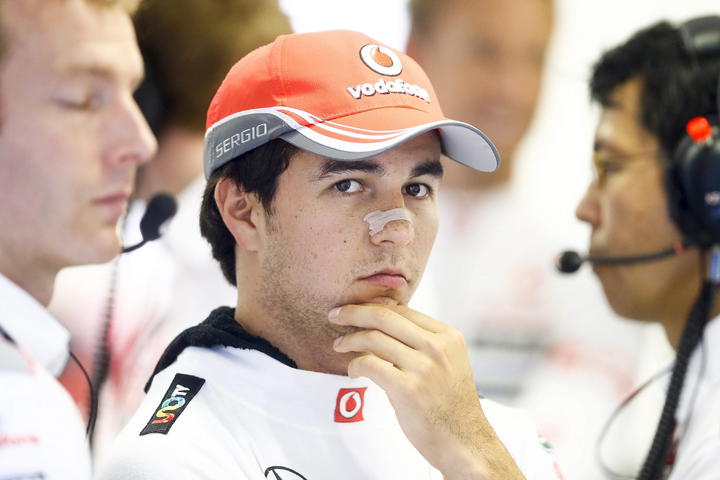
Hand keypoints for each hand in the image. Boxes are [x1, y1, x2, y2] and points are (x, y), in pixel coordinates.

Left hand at [329, 304, 524, 479]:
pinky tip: (353, 370)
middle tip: (335, 314)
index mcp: (448, 336)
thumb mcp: (449, 362)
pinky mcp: (408, 389)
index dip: (374, 306)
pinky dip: (354, 364)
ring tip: (339, 345)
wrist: (464, 442)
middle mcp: (437, 347)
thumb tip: (386, 318)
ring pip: (373, 338)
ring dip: (350, 340)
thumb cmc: (451, 405)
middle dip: (354, 312)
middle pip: (385, 316)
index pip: (403, 310)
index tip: (355, 309)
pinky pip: (369, 364)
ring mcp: (423, 368)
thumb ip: (422, 342)